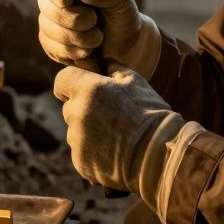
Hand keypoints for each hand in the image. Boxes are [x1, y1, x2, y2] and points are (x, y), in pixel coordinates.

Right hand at [37, 0, 161, 75]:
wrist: (124, 45)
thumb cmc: (121, 14)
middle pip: (46, 6)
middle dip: (72, 18)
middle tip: (94, 21)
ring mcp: (49, 22)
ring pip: (48, 30)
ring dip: (77, 38)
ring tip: (97, 38)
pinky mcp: (50, 44)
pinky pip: (52, 49)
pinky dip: (73, 52)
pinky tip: (89, 51)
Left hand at [53, 65, 183, 205]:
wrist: (161, 155)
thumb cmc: (150, 114)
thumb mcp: (134, 81)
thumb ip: (111, 68)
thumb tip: (101, 61)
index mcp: (89, 90)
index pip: (62, 80)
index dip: (72, 82)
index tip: (83, 88)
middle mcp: (78, 114)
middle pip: (69, 107)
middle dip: (83, 108)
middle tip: (110, 115)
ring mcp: (77, 140)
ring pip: (75, 131)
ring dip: (88, 131)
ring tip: (116, 136)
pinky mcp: (80, 162)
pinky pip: (80, 152)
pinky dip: (92, 153)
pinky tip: (114, 152)